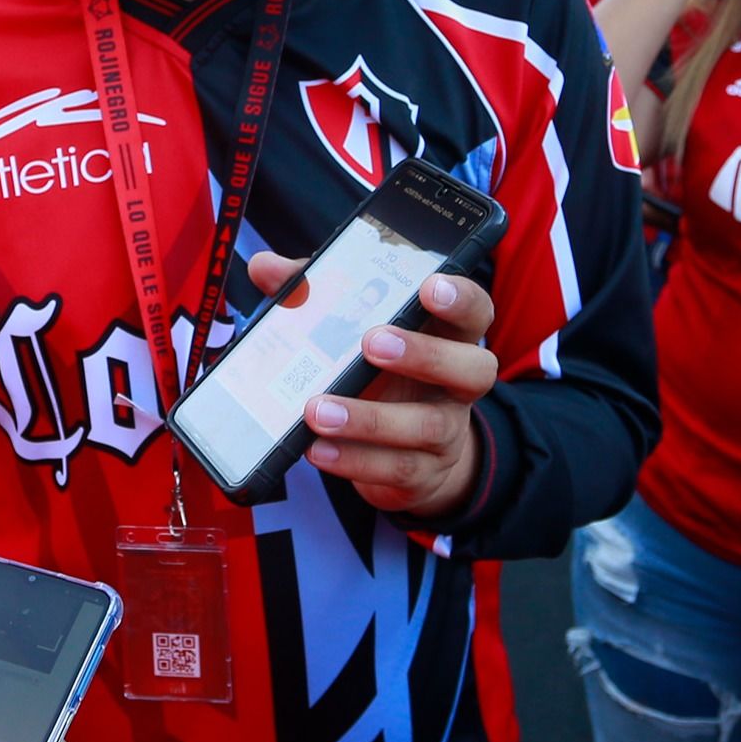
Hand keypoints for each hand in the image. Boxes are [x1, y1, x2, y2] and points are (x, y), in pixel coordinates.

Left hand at [246, 252, 498, 520]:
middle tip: (372, 343)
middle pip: (473, 368)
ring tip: (317, 411)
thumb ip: (315, 295)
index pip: (475, 312)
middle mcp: (458, 385)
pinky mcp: (424, 474)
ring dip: (370, 419)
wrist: (403, 454)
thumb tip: (265, 267)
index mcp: (448, 337)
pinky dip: (353, 460)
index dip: (461, 298)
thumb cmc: (375, 373)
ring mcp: (446, 432)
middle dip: (425, 354)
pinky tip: (317, 449)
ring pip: (427, 426)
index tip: (430, 287)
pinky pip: (397, 469)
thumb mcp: (351, 330)